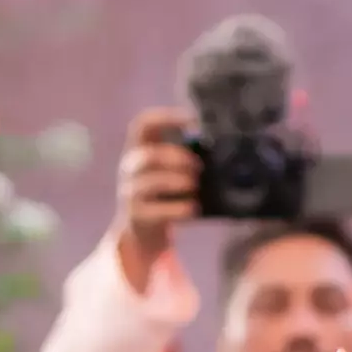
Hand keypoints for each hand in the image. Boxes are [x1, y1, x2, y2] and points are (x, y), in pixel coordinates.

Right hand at [113, 107, 199, 290]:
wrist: (143, 233)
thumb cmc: (164, 195)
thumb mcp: (169, 172)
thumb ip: (186, 158)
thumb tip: (222, 149)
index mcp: (138, 150)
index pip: (143, 125)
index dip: (165, 118)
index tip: (192, 121)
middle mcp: (129, 169)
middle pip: (147, 155)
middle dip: (175, 158)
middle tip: (199, 166)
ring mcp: (129, 194)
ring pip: (149, 182)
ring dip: (176, 181)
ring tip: (195, 185)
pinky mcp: (136, 217)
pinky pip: (156, 211)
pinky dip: (177, 209)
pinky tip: (193, 208)